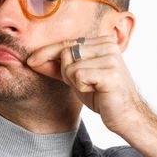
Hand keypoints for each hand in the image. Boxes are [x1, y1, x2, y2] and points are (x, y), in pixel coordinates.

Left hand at [26, 35, 148, 134]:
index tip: (30, 61)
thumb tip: (32, 60)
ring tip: (92, 87)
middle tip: (83, 84)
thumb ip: (57, 67)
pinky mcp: (111, 73)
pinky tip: (97, 91)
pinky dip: (82, 88)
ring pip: (71, 65)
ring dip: (75, 81)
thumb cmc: (102, 96)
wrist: (125, 116)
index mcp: (102, 41)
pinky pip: (78, 76)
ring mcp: (111, 57)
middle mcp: (109, 45)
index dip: (46, 52)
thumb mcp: (76, 78)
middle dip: (66, 72)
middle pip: (67, 52)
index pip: (67, 42)